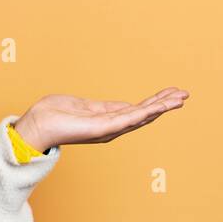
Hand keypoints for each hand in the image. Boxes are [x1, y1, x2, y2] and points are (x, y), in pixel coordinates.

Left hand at [13, 88, 189, 151]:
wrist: (37, 124)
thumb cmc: (54, 115)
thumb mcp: (85, 106)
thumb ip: (105, 107)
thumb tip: (123, 106)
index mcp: (108, 120)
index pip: (137, 110)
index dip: (156, 102)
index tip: (173, 92)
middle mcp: (111, 127)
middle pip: (144, 114)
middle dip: (164, 104)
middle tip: (185, 94)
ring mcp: (108, 129)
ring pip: (141, 116)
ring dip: (162, 107)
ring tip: (181, 98)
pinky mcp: (103, 128)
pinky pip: (130, 118)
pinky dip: (147, 112)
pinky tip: (161, 106)